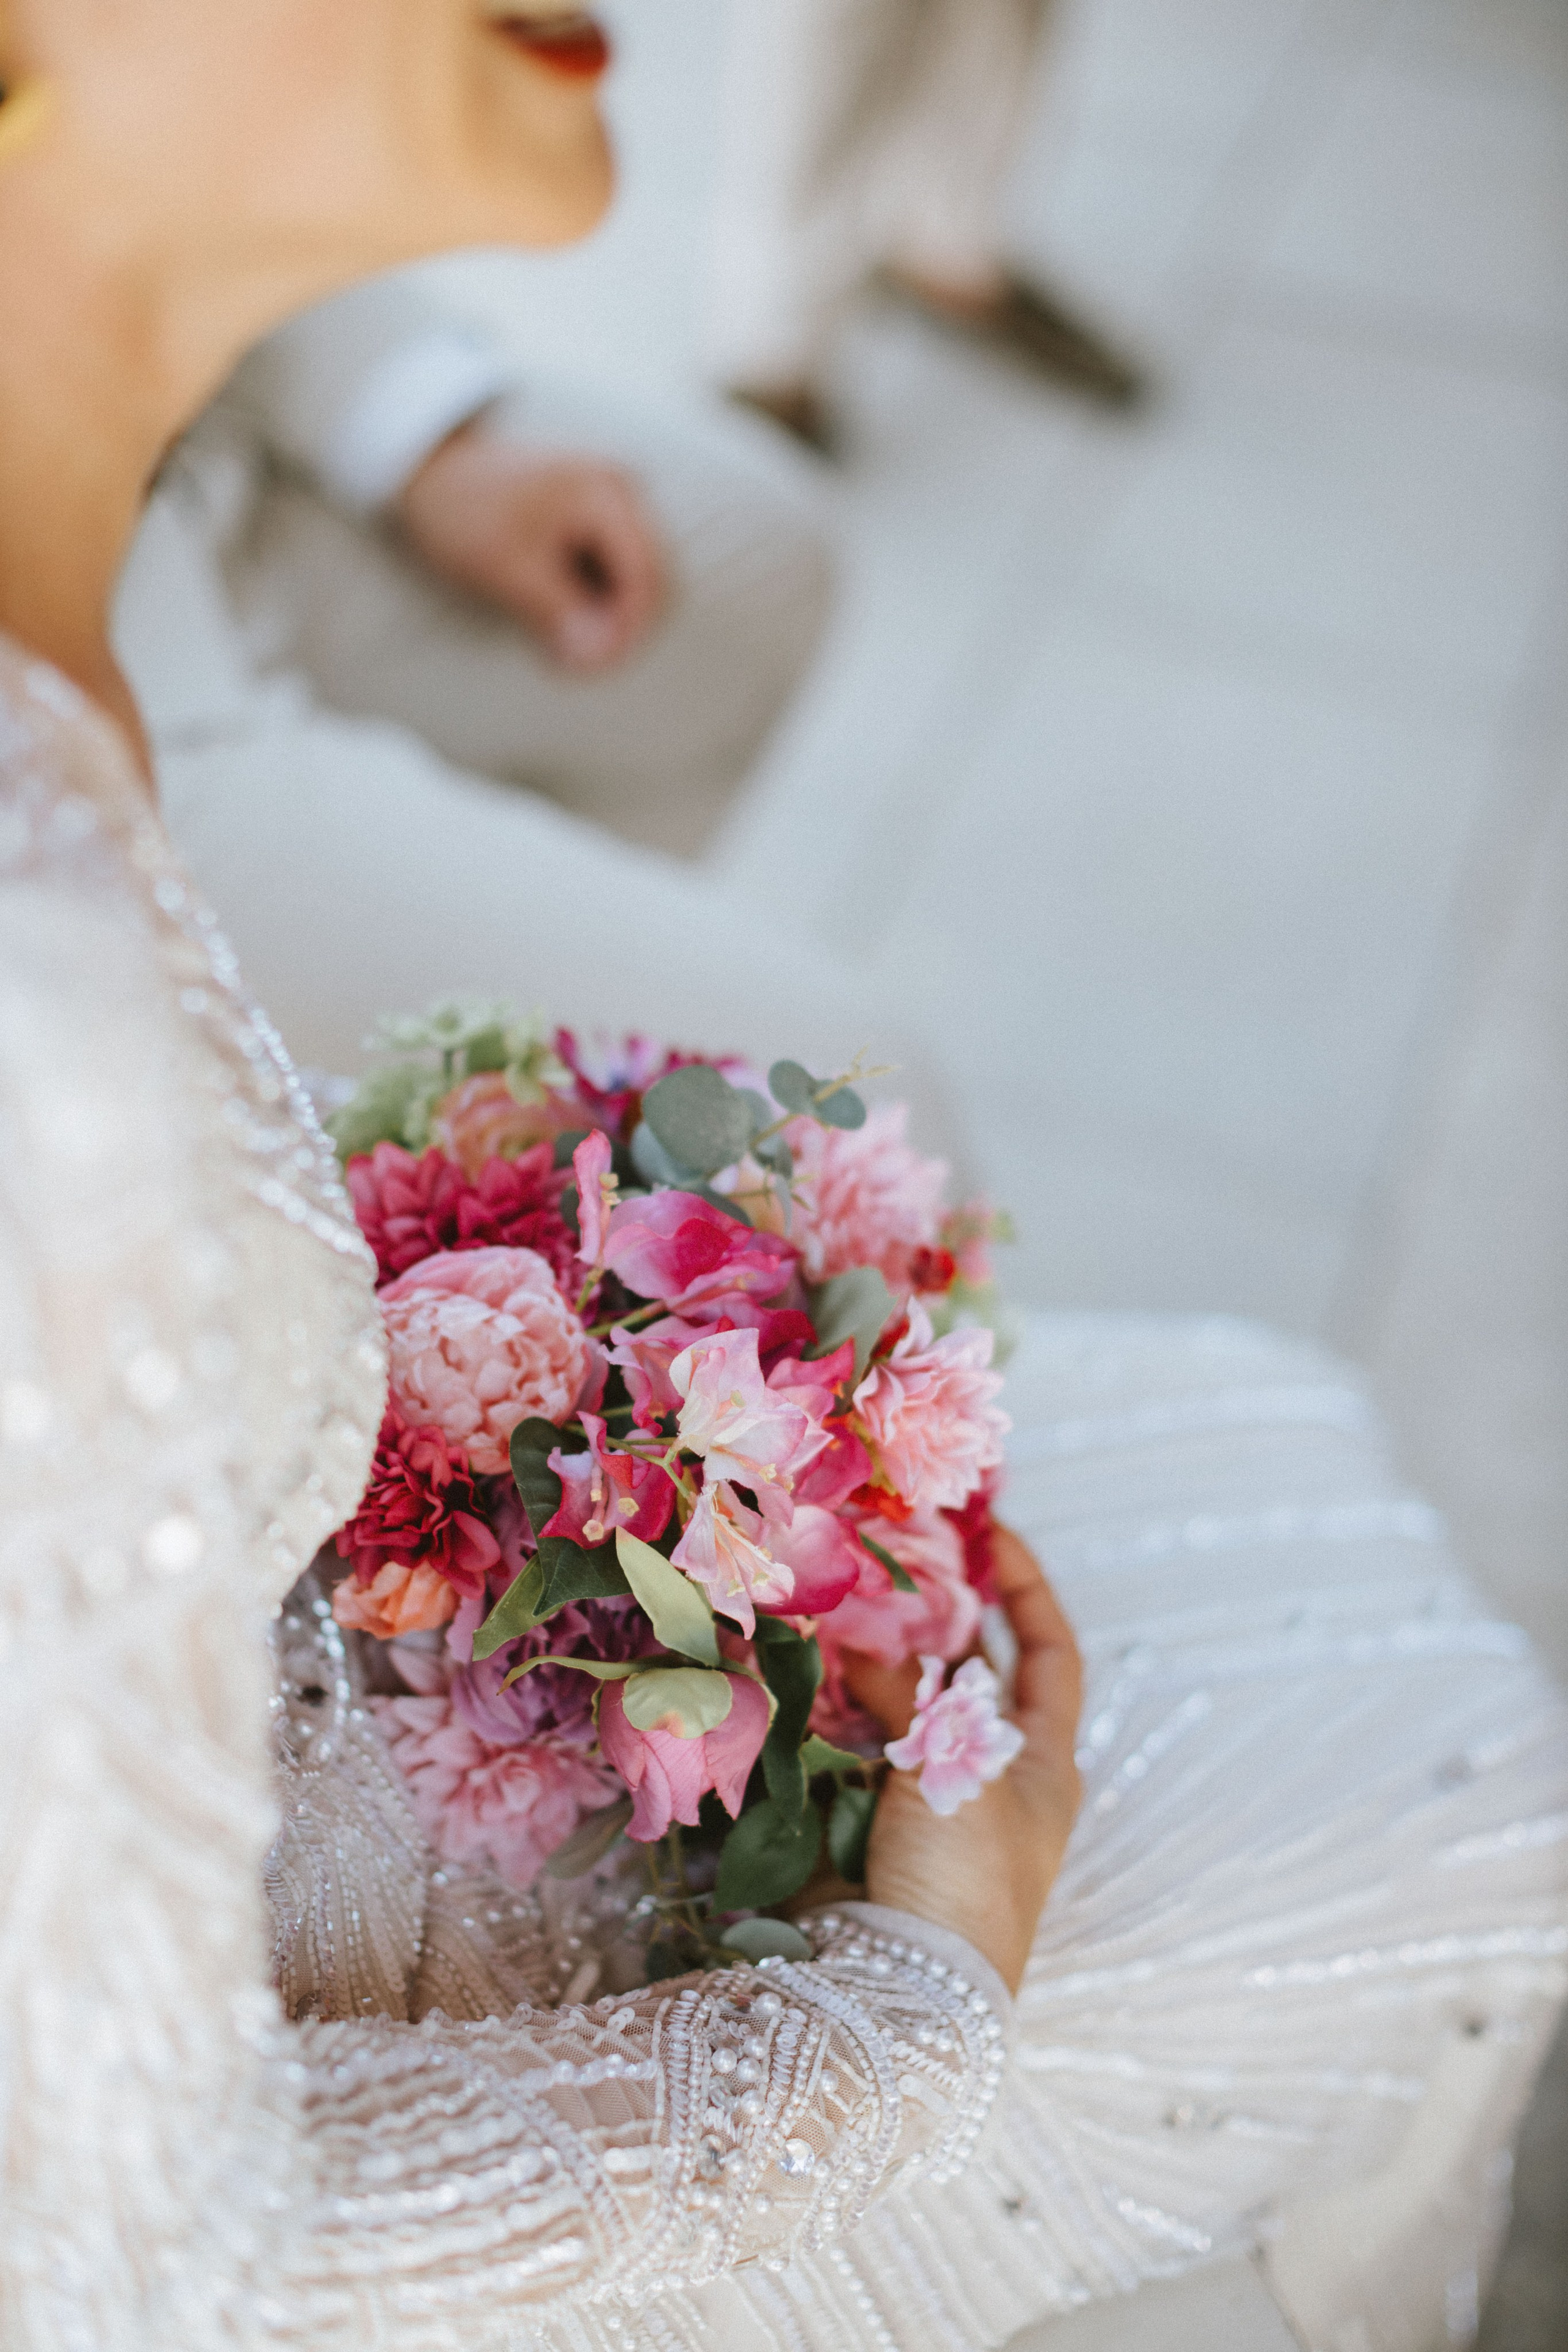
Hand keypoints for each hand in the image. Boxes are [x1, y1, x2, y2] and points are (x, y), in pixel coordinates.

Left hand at [396, 424, 667, 673]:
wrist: (434, 473)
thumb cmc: (461, 511)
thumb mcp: (504, 568)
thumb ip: (555, 611)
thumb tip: (595, 656)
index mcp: (600, 492)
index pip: (644, 574)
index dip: (628, 630)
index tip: (597, 668)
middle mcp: (619, 487)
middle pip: (651, 575)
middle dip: (622, 626)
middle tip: (580, 666)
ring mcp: (612, 496)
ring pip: (637, 574)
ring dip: (611, 616)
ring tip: (565, 645)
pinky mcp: (600, 511)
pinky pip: (617, 564)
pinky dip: (599, 596)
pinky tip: (566, 617)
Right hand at [848, 1528, 1081, 1993]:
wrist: (909, 1998)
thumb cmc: (964, 1880)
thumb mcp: (958, 1771)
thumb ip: (915, 1697)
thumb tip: (865, 1645)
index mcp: (1045, 1765)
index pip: (1051, 1653)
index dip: (1025, 1589)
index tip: (987, 1531)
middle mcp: (991, 1780)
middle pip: (963, 1676)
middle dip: (923, 1620)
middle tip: (876, 1560)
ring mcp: (926, 1806)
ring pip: (895, 1710)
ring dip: (863, 1666)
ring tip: (824, 1608)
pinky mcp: (867, 1833)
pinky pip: (846, 1755)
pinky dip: (823, 1717)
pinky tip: (792, 1678)